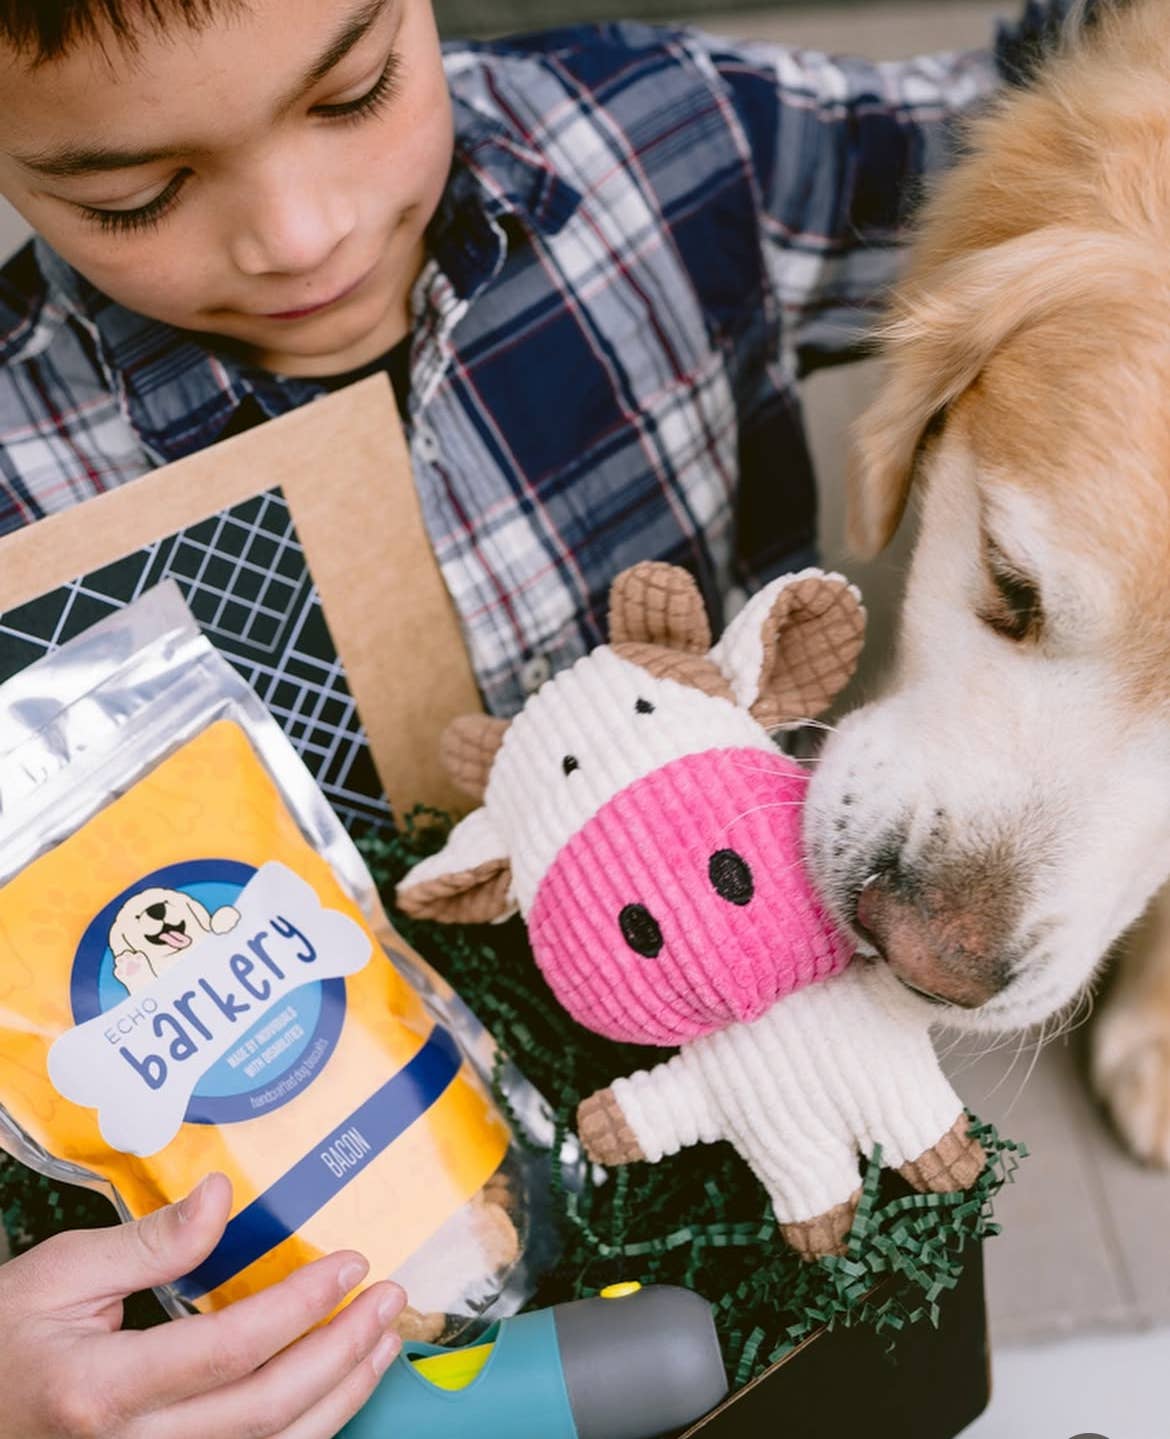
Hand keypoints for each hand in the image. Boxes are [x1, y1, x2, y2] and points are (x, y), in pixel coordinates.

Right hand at [0, 1172, 404, 1437]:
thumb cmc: (3, 1336)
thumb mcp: (60, 1273)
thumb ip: (149, 1243)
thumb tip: (223, 1195)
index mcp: (102, 1389)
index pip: (229, 1350)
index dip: (300, 1307)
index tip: (350, 1264)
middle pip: (264, 1412)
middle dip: (341, 1353)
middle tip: (389, 1298)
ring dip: (340, 1397)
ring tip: (383, 1341)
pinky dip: (308, 1432)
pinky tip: (339, 1390)